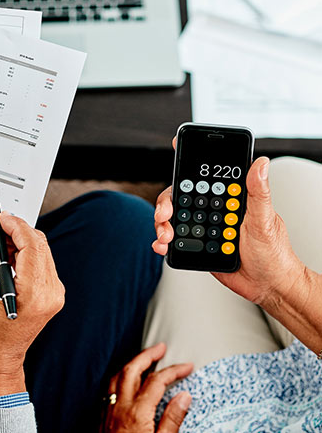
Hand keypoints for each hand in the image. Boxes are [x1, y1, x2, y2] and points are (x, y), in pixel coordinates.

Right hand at [0, 212, 64, 398]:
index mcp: (34, 294)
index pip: (32, 245)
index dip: (16, 226)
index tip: (1, 218)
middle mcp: (50, 292)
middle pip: (39, 244)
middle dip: (16, 233)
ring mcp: (55, 293)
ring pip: (41, 250)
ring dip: (19, 243)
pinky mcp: (52, 292)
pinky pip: (41, 261)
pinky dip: (24, 255)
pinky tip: (7, 262)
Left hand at [103, 343, 192, 432]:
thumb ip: (172, 419)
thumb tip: (184, 397)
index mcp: (137, 412)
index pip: (157, 381)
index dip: (174, 370)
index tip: (186, 367)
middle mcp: (120, 406)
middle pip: (132, 369)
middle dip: (147, 355)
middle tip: (160, 348)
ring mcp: (108, 410)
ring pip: (117, 375)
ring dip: (132, 363)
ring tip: (143, 358)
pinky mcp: (101, 417)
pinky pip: (109, 388)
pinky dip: (119, 377)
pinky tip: (126, 380)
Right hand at [153, 138, 305, 306]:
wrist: (267, 285)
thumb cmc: (273, 253)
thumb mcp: (265, 220)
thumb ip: (258, 193)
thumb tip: (260, 163)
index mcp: (230, 199)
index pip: (206, 177)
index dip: (190, 162)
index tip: (177, 148)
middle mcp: (214, 210)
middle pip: (181, 197)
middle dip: (167, 203)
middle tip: (166, 214)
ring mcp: (203, 228)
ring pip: (174, 218)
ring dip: (163, 224)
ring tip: (165, 236)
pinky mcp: (196, 246)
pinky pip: (175, 240)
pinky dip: (163, 241)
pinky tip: (162, 245)